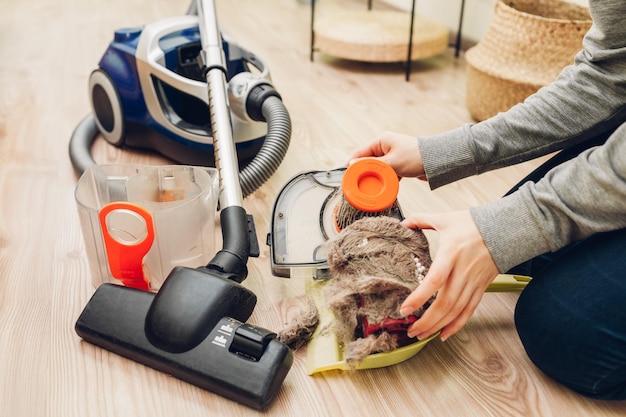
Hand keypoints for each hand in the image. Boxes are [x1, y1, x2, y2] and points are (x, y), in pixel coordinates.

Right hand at [349, 131, 425, 179]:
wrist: (437, 162)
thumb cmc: (415, 157)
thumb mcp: (391, 162)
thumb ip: (371, 164)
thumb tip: (352, 165)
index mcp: (382, 141)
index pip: (361, 152)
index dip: (353, 164)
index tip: (346, 175)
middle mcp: (386, 146)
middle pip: (369, 161)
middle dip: (365, 172)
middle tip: (360, 183)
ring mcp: (393, 155)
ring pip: (379, 168)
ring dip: (377, 177)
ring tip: (374, 186)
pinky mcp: (400, 163)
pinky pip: (388, 172)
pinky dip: (386, 178)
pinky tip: (386, 185)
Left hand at [399, 211, 498, 340]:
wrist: (506, 229)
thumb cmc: (474, 223)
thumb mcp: (445, 218)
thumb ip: (421, 220)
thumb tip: (402, 223)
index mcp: (452, 253)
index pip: (435, 280)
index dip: (420, 297)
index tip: (405, 308)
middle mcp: (463, 271)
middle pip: (445, 303)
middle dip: (426, 320)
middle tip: (411, 330)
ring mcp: (473, 282)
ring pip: (456, 311)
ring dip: (438, 326)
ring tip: (421, 335)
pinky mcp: (481, 288)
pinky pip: (469, 311)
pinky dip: (456, 325)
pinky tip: (443, 334)